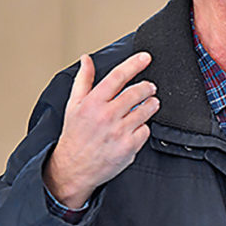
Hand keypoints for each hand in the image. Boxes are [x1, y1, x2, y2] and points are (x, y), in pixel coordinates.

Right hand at [43, 52, 158, 207]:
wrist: (73, 168)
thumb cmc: (75, 135)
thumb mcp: (73, 105)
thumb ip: (83, 80)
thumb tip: (86, 59)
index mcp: (92, 103)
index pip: (117, 77)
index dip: (134, 64)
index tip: (146, 57)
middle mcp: (106, 116)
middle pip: (137, 92)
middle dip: (148, 87)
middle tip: (150, 87)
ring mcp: (119, 132)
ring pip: (146, 109)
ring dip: (152, 104)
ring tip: (149, 103)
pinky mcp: (129, 146)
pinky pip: (146, 130)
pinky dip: (144, 126)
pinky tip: (137, 126)